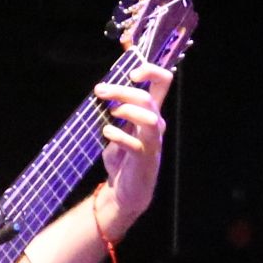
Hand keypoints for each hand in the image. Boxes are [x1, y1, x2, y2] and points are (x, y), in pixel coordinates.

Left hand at [93, 61, 176, 234]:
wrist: (125, 191)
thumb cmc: (122, 157)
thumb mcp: (119, 127)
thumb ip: (117, 108)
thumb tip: (104, 86)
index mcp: (151, 113)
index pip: (163, 82)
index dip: (150, 70)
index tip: (131, 73)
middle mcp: (156, 124)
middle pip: (147, 97)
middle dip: (120, 90)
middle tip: (99, 91)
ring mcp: (152, 142)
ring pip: (148, 117)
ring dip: (125, 110)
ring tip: (110, 114)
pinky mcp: (144, 158)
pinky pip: (135, 143)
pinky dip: (118, 135)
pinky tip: (107, 134)